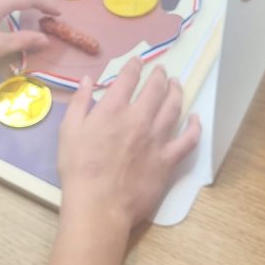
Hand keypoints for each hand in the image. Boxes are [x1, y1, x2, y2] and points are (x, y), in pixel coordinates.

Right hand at [57, 58, 200, 229]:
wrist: (99, 203)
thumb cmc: (78, 167)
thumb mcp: (68, 130)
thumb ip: (80, 102)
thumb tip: (88, 80)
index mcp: (113, 109)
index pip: (128, 79)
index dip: (134, 66)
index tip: (138, 61)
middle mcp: (138, 118)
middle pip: (155, 89)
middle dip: (159, 75)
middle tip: (161, 70)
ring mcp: (157, 139)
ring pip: (173, 108)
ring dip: (177, 92)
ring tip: (177, 84)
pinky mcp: (168, 159)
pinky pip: (188, 140)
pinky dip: (194, 127)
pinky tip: (196, 118)